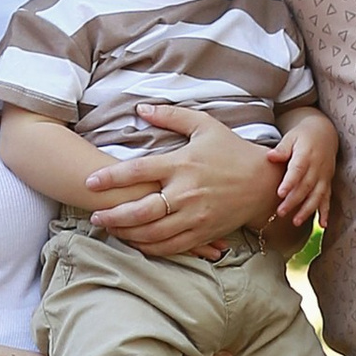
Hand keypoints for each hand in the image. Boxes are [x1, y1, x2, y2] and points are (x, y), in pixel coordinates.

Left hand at [83, 107, 282, 259]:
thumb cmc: (232, 151)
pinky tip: (135, 242)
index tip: (90, 181)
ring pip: (152, 233)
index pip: (138, 172)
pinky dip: (148, 247)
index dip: (111, 178)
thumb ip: (172, 116)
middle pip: (140, 210)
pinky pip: (170, 246)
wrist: (264, 184)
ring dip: (126, 234)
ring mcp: (195, 216)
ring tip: (109, 229)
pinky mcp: (203, 233)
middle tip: (94, 215)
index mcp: (182, 164)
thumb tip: (141, 108)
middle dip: (113, 215)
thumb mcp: (205, 126)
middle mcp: (186, 193)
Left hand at [273, 117, 337, 231]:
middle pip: (306, 186)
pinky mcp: (328, 182)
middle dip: (294, 201)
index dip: (290, 182)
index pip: (298, 170)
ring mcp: (324, 176)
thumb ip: (282, 149)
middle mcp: (317, 167)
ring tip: (296, 222)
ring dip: (308, 210)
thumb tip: (270, 157)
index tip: (280, 193)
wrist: (325, 133)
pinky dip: (326, 212)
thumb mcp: (291, 137)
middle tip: (281, 212)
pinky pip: (328, 198)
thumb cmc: (303, 136)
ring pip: (317, 195)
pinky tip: (323, 225)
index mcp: (306, 155)